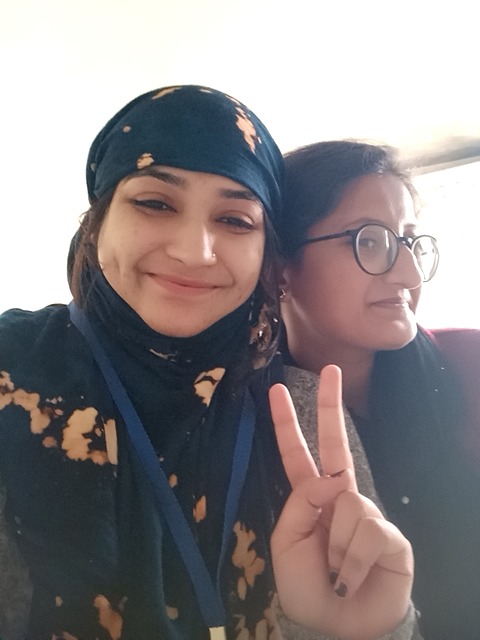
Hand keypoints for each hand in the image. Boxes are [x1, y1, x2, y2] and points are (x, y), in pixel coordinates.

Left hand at [269, 365, 412, 639]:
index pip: (296, 453)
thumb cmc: (305, 586)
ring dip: (336, 545)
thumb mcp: (286, 542)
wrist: (333, 626)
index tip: (276, 389)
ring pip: (348, 504)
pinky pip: (368, 530)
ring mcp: (367, 513)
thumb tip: (336, 478)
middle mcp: (340, 498)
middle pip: (336, 444)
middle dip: (330, 405)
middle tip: (331, 369)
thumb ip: (302, 502)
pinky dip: (354, 557)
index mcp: (310, 498)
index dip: (285, 423)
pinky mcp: (391, 536)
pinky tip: (355, 573)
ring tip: (337, 570)